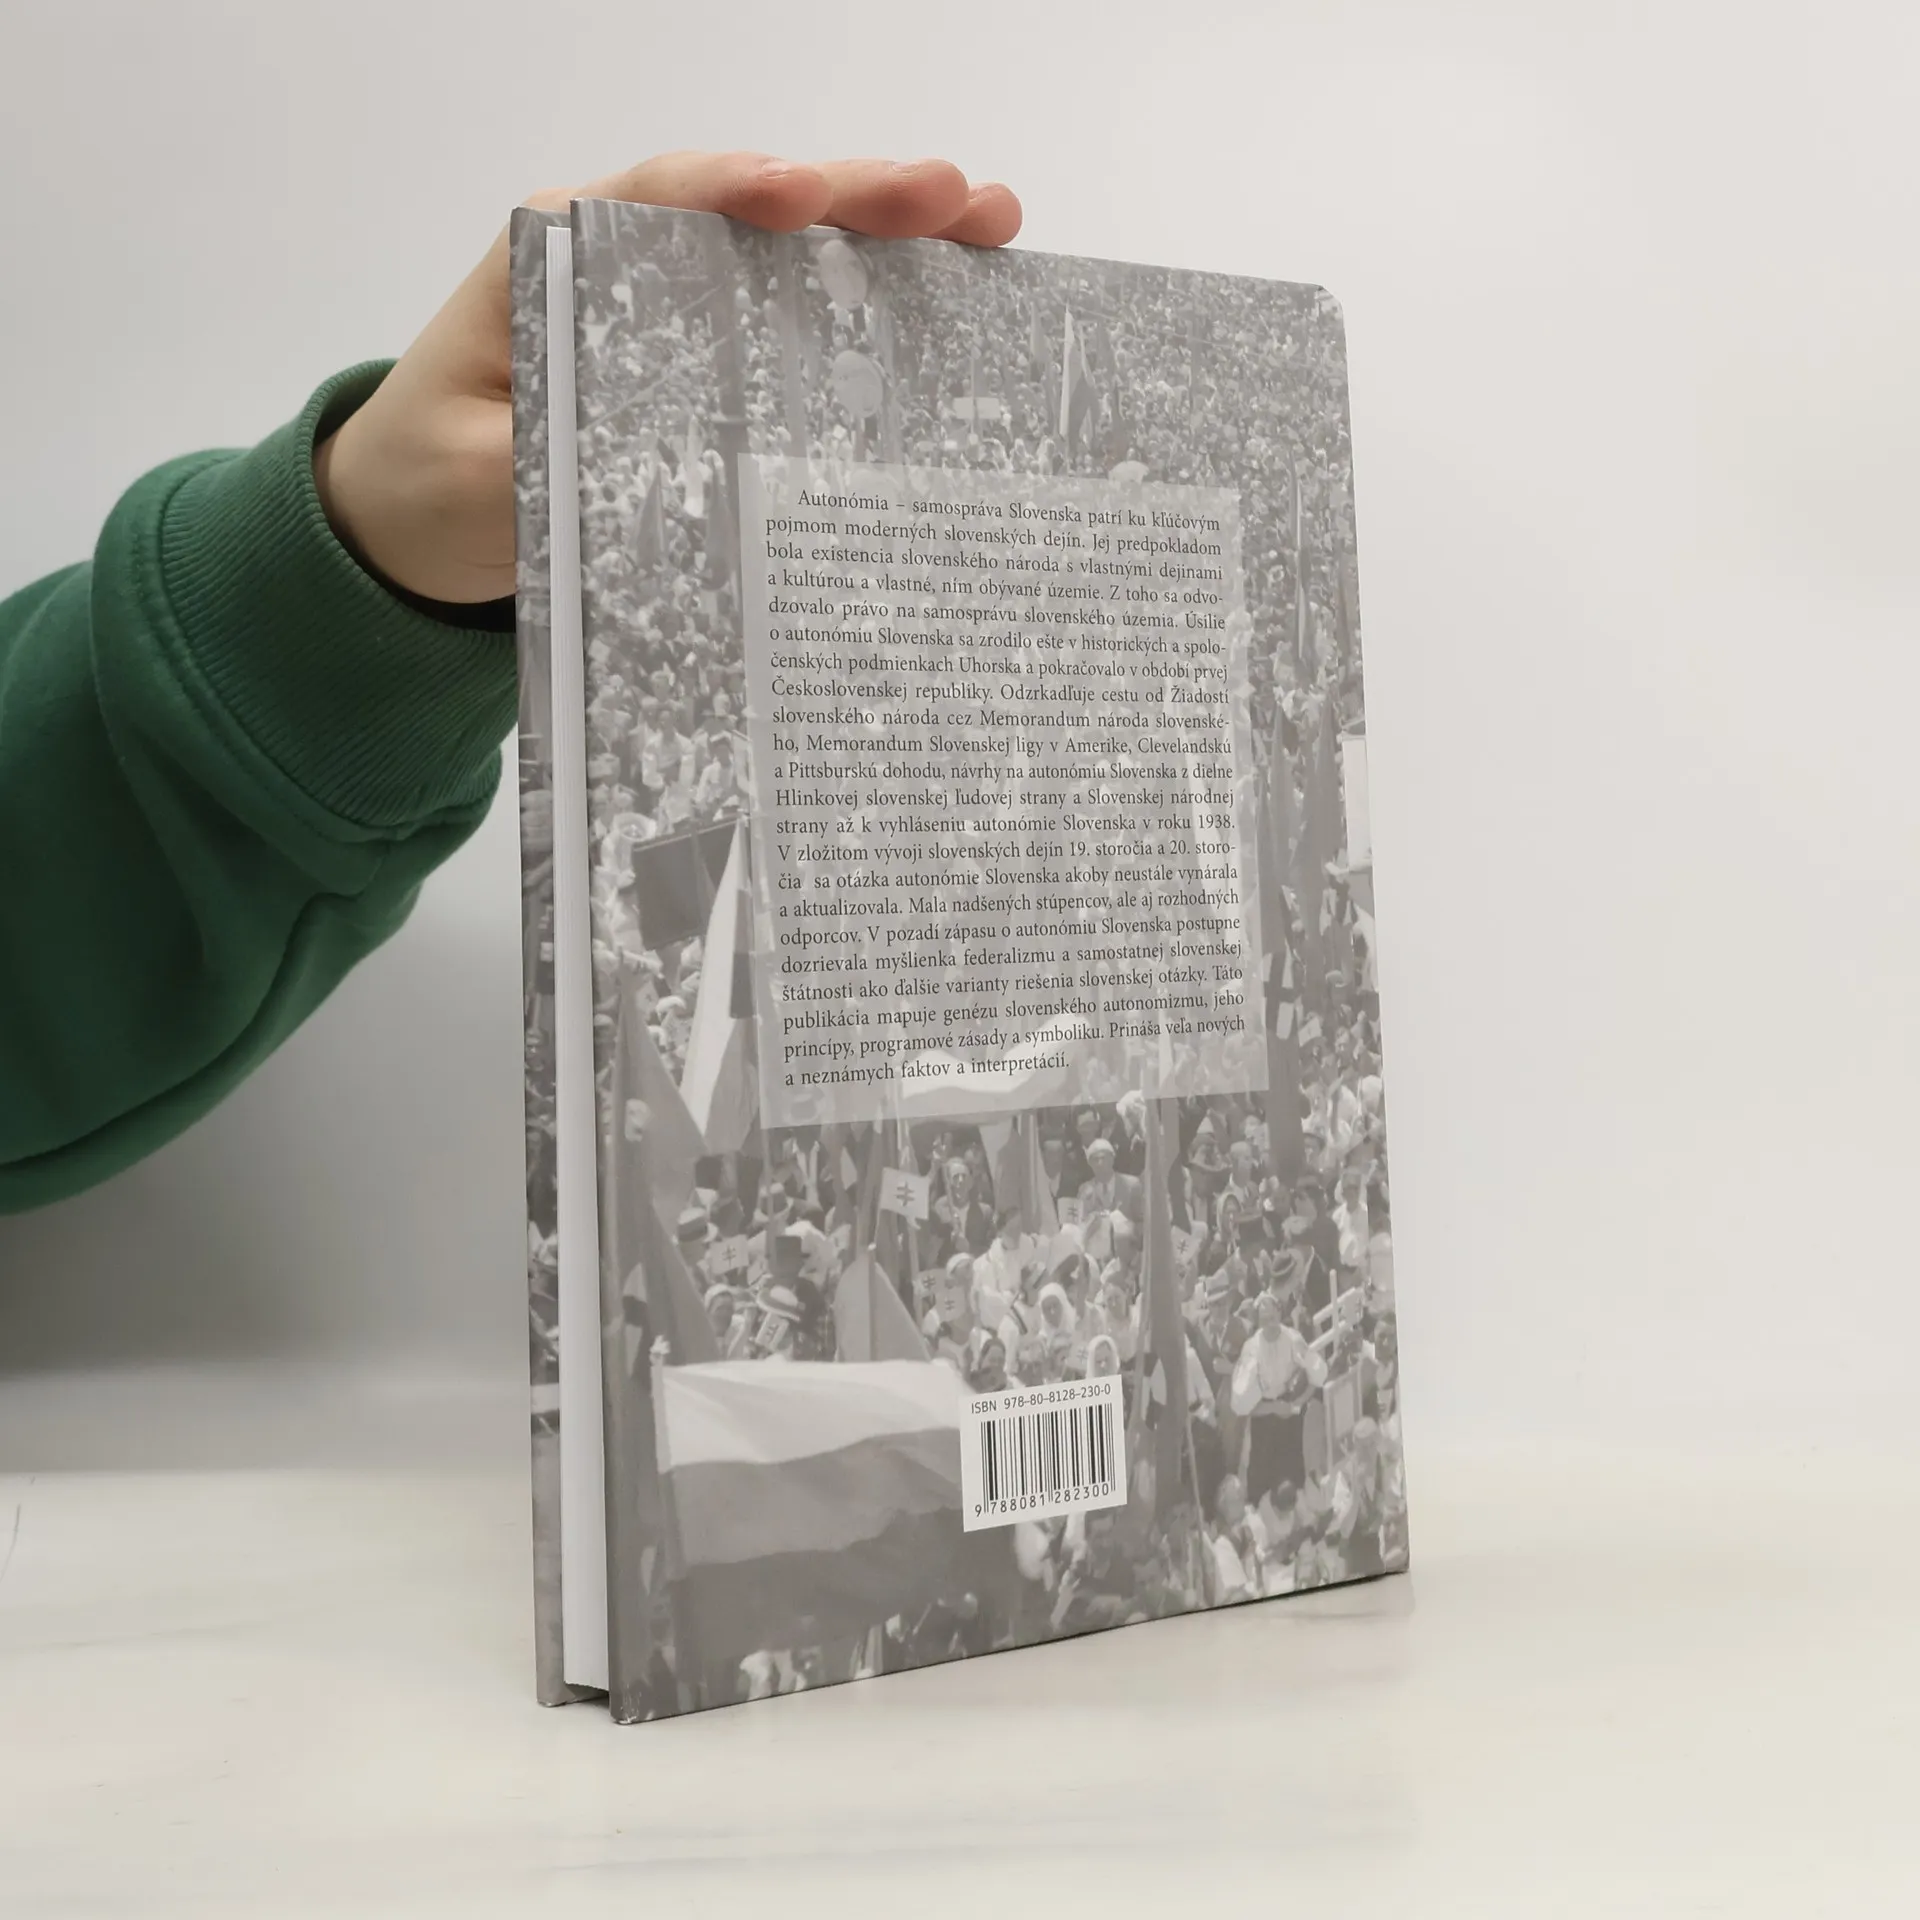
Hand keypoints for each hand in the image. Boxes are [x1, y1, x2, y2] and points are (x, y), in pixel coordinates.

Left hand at [314, 153, 1021, 604]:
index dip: (735, 188)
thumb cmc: (433, 479)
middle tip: (954, 196)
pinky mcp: (717, 366)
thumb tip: (641, 464)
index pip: (658, 198)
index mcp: (560, 257)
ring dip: (897, 240)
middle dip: (858, 196)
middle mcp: (635, 263)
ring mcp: (686, 311)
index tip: (800, 194)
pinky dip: (882, 312)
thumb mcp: (469, 475)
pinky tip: (959, 306)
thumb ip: (539, 457)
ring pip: (800, 256)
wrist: (421, 521)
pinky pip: (806, 325)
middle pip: (758, 211)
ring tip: (992, 227)